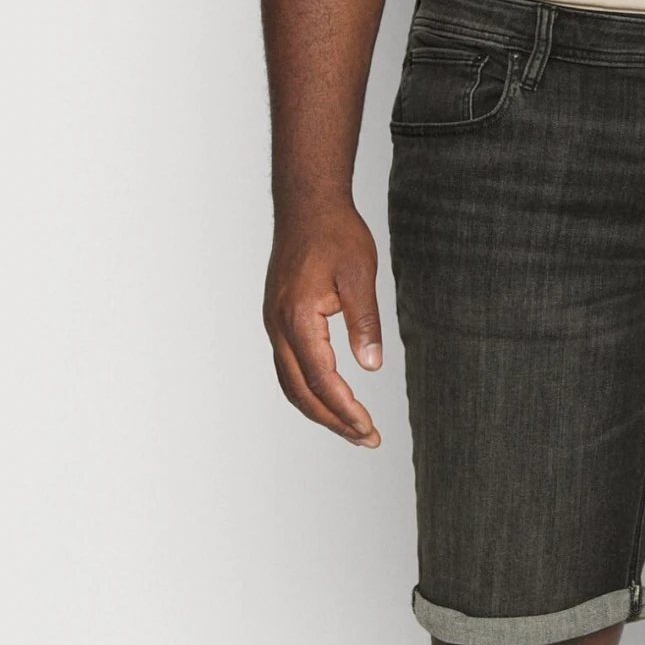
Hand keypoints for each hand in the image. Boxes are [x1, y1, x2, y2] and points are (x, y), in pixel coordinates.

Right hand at [264, 202, 383, 445]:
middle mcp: (278, 326)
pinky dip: (308, 391)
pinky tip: (331, 400)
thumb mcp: (360, 275)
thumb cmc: (335, 234)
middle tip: (367, 439)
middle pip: (301, 391)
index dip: (345, 409)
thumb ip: (364, 322)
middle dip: (334, 420)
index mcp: (298, 317)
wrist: (306, 206)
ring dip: (320, 411)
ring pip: (291, 384)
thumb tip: (371, 366)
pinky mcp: (278, 320)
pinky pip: (289, 368)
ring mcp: (274, 324)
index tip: (369, 429)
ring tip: (353, 429)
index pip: (322, 378)